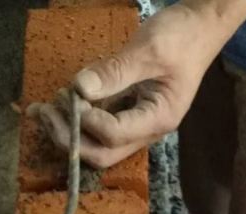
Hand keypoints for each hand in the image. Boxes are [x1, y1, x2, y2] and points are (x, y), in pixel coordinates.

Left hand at [29, 2, 230, 168]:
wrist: (200, 29)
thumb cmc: (181, 38)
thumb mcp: (148, 50)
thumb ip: (115, 71)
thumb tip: (79, 88)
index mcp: (158, 119)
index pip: (114, 135)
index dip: (87, 121)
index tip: (70, 96)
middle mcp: (147, 131)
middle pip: (103, 153)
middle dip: (71, 138)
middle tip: (46, 112)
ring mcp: (138, 124)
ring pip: (99, 145)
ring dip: (69, 132)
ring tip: (45, 108)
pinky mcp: (129, 113)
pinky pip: (100, 127)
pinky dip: (77, 118)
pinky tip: (60, 103)